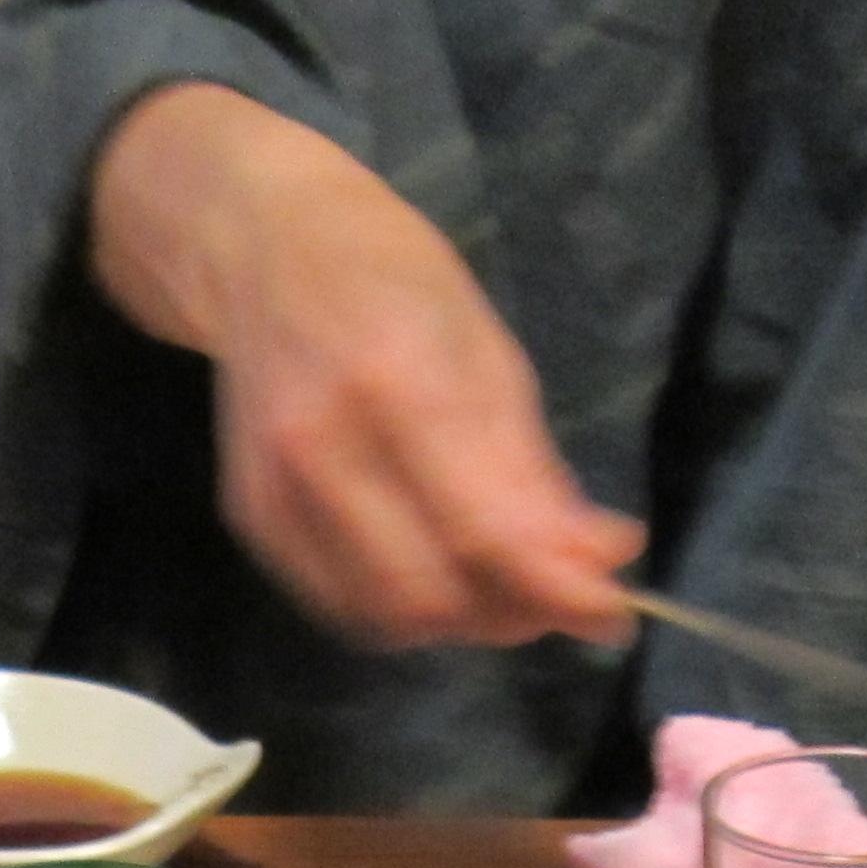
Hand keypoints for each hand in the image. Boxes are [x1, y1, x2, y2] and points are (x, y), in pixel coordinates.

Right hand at [88, 82, 640, 647]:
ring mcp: (275, 487)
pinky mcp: (252, 516)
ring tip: (500, 586)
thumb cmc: (392, 277)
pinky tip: (435, 572)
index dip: (557, 588)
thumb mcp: (486, 349)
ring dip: (458, 622)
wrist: (261, 245)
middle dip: (509, 613)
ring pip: (384, 616)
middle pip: (431, 593)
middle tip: (554, 595)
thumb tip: (605, 561)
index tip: (614, 613)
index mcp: (397, 382)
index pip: (483, 529)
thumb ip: (535, 468)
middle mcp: (323, 445)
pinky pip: (339, 604)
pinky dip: (401, 612)